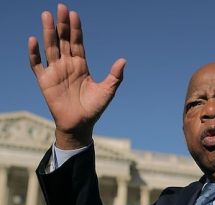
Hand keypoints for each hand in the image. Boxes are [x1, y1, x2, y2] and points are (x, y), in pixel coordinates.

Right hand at [29, 3, 125, 148]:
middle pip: (63, 40)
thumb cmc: (94, 108)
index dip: (75, 29)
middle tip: (61, 7)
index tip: (74, 14)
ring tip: (46, 16)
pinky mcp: (45, 81)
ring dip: (48, 32)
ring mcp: (55, 71)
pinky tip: (33, 40)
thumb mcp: (107, 91)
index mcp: (81, 65)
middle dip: (62, 24)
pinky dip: (34, 53)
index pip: (77, 42)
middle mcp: (67, 65)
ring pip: (50, 47)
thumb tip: (123, 60)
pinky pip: (37, 65)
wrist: (80, 124)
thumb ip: (115, 76)